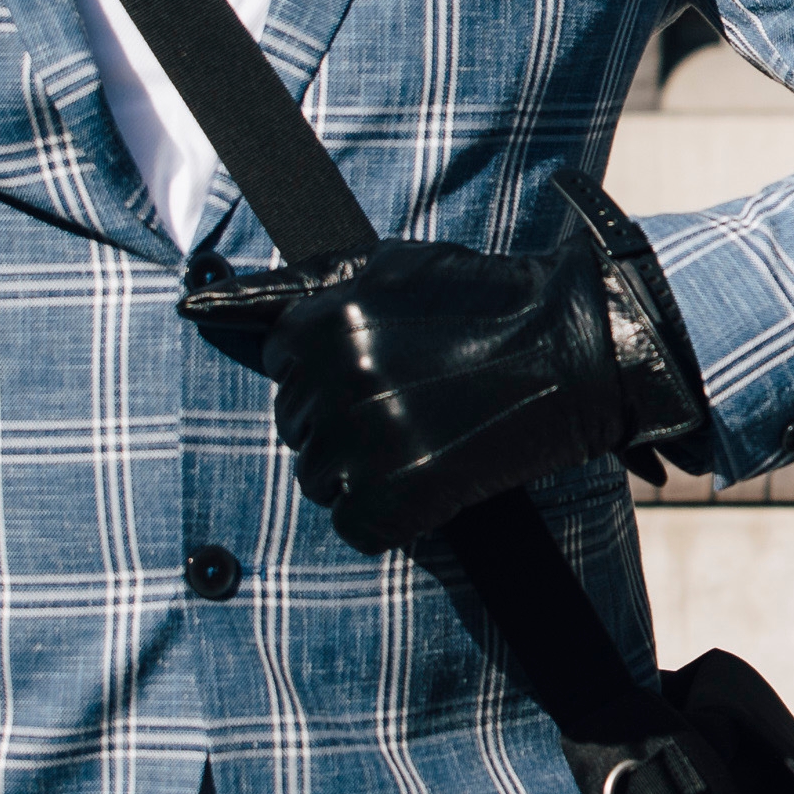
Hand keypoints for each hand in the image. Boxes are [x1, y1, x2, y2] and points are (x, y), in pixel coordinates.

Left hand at [234, 178, 717, 552]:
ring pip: (320, 480)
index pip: (280, 364)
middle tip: (408, 412)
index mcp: (325, 321)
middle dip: (342, 424)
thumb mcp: (394, 265)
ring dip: (362, 473)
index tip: (372, 375)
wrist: (579, 348)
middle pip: (297, 426)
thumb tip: (214, 299)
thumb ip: (309, 283)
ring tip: (422, 447)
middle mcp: (336, 379)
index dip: (325, 373)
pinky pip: (356, 528)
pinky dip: (389, 519)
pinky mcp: (401, 496)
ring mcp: (366, 441)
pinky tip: (429, 488)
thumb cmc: (491, 300)